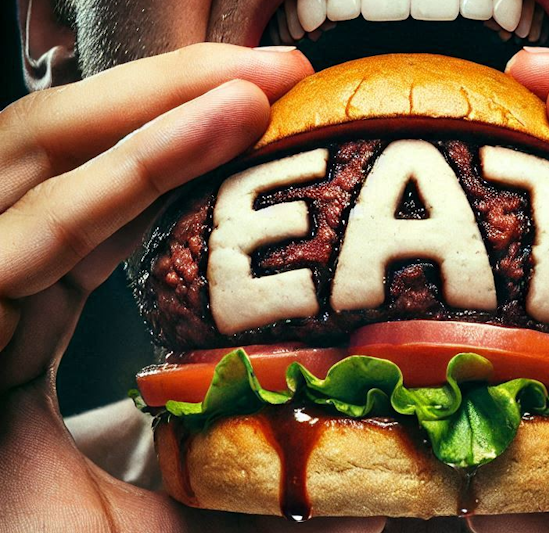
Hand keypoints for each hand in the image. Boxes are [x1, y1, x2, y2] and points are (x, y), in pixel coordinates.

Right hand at [0, 42, 382, 532]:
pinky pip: (31, 235)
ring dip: (155, 107)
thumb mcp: (177, 512)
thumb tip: (366, 481)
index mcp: (27, 326)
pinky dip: (124, 173)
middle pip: (65, 156)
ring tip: (256, 83)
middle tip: (275, 71)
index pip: (98, 202)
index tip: (271, 117)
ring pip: (41, 162)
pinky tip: (207, 128)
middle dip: (169, 95)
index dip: (177, 148)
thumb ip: (251, 472)